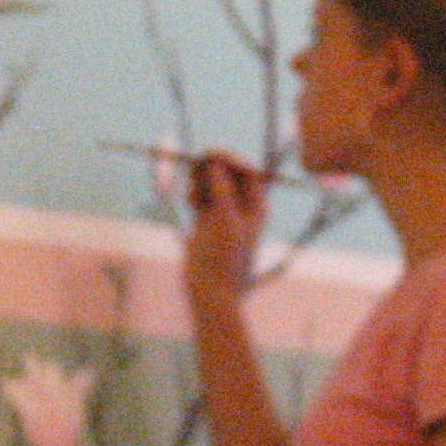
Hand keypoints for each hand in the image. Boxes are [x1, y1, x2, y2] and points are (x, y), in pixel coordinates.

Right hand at [183, 151, 268, 309]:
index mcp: (256, 207)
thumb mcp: (225, 218)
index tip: (211, 154)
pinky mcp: (205, 224)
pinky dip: (195, 194)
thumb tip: (216, 161)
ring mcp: (223, 216)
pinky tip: (189, 200)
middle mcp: (242, 209)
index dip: (230, 159)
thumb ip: (222, 187)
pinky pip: (201, 199)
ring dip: (201, 181)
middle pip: (228, 175)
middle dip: (213, 168)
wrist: (210, 292)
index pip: (247, 172)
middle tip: (195, 163)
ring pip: (212, 186)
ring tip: (193, 190)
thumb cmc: (224, 257)